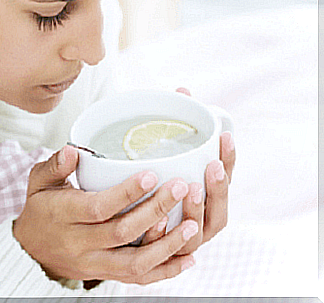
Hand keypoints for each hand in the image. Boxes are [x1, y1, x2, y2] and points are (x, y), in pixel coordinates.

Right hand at [13, 145, 198, 283]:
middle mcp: (80, 243)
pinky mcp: (105, 275)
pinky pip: (137, 279)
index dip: (126, 193)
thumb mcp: (38, 182)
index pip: (98, 207)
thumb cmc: (40, 208)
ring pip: (134, 262)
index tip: (151, 174)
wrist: (31, 250)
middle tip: (180, 188)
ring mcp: (94, 264)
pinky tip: (188, 259)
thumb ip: (55, 166)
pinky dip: (165, 271)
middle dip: (155, 210)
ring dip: (167, 245)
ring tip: (193, 225)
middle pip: (122, 232)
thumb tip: (71, 150)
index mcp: (63, 215)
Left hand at [142, 87, 235, 251]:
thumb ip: (173, 125)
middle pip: (219, 211)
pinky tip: (160, 221)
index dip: (230, 160)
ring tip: (190, 188)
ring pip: (197, 234)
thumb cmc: (149, 183)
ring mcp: (182, 242)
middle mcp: (198, 221)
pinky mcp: (161, 256)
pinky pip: (168, 253)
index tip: (225, 137)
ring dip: (197, 213)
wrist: (117, 221)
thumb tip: (183, 90)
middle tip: (212, 165)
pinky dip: (167, 239)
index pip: (225, 179)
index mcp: (204, 197)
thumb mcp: (160, 154)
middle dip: (219, 188)